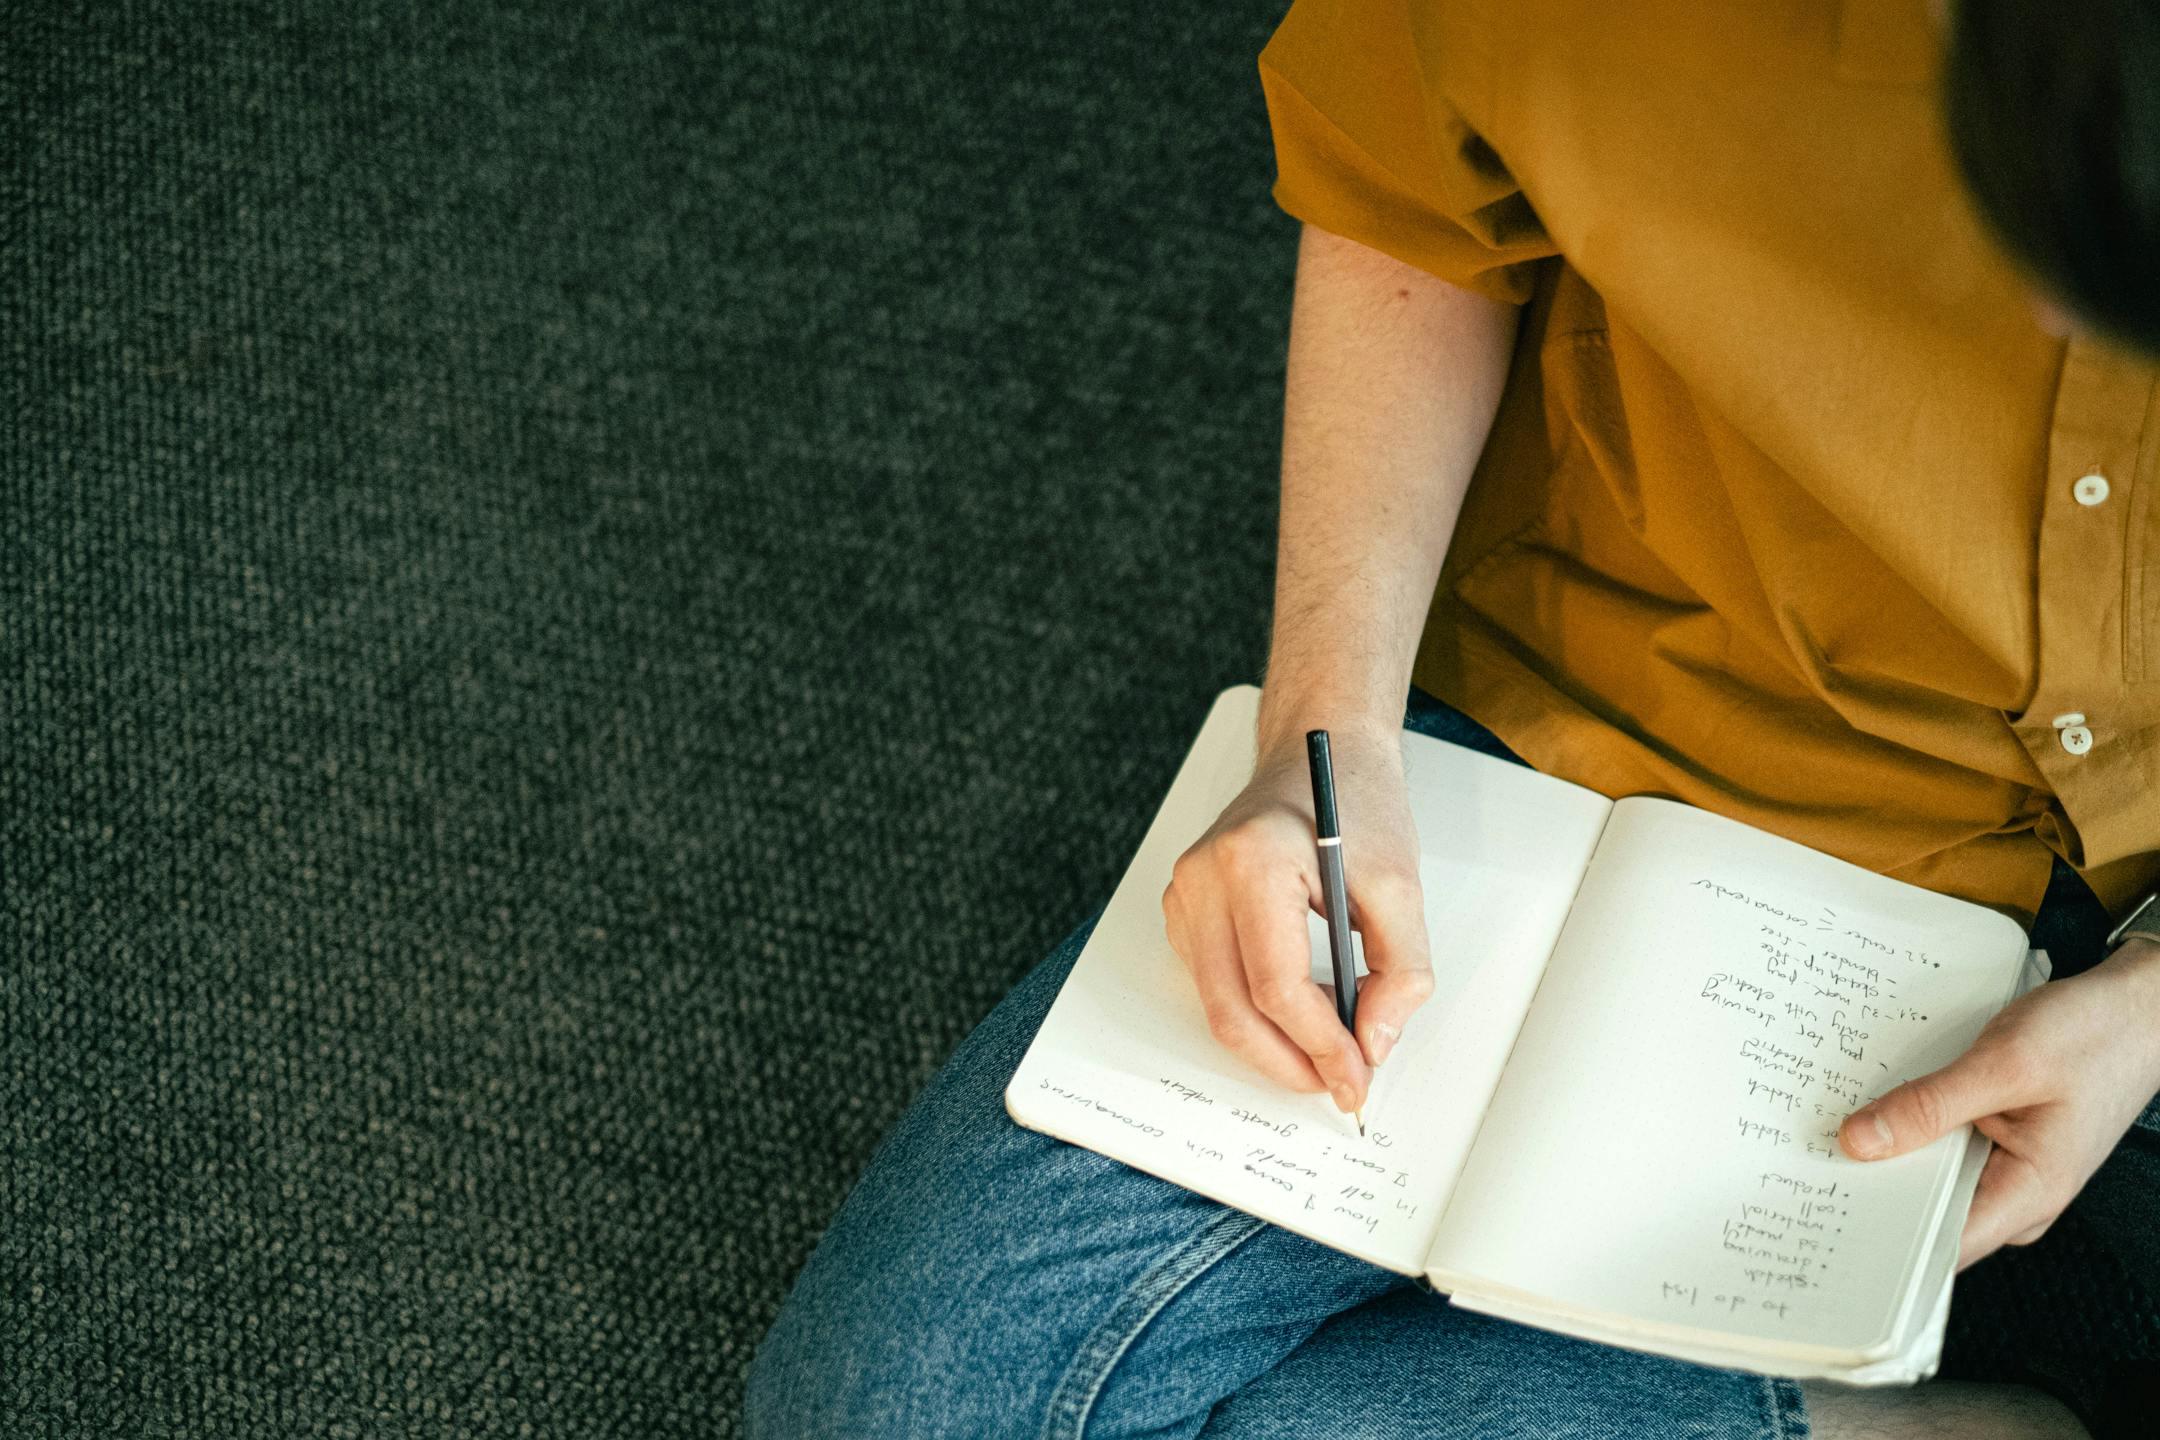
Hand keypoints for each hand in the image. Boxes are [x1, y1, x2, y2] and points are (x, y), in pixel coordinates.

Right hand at [1160, 723, 1433, 1114]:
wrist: (1321, 751)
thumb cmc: (1355, 802)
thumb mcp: (1400, 885)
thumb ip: (1401, 971)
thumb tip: (1374, 1041)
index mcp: (1252, 861)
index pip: (1276, 984)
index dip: (1321, 1044)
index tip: (1357, 1074)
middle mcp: (1203, 878)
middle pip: (1232, 1009)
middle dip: (1289, 1062)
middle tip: (1338, 1083)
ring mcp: (1184, 894)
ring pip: (1216, 1005)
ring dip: (1273, 1043)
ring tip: (1328, 1049)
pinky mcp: (1184, 908)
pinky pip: (1211, 984)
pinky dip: (1254, 1013)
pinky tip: (1299, 1014)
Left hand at [1835, 938, 2159, 1268]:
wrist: (2138, 1008)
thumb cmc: (2093, 1035)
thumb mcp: (2005, 1064)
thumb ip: (1930, 1106)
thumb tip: (1859, 1142)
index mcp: (2030, 1194)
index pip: (1941, 1246)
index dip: (1880, 1239)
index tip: (1823, 1216)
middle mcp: (2016, 1196)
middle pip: (1925, 1215)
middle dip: (1869, 1192)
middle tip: (1802, 1165)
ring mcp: (2006, 1170)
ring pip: (1929, 1181)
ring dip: (1884, 1157)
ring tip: (1822, 1135)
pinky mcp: (1997, 1143)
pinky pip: (1941, 1150)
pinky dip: (1908, 1132)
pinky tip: (1868, 1111)